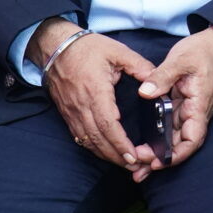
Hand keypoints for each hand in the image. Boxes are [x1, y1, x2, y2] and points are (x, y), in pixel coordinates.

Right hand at [41, 28, 160, 176]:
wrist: (55, 46)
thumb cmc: (88, 48)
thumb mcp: (118, 51)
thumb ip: (140, 67)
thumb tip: (157, 83)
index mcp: (95, 91)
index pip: (107, 124)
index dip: (120, 143)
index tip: (133, 155)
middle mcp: (81, 105)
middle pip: (97, 138)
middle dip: (116, 156)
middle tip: (135, 166)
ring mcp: (72, 111)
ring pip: (87, 140)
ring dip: (105, 154)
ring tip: (124, 164)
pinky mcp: (67, 113)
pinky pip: (79, 136)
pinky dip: (93, 147)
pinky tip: (106, 152)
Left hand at [138, 28, 212, 170]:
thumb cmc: (203, 51)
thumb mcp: (181, 60)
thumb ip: (162, 77)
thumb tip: (145, 93)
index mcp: (199, 104)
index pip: (193, 138)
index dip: (178, 154)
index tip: (159, 161)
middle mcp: (195, 112)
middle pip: (180, 144)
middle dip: (161, 160)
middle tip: (136, 170)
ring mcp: (188, 110)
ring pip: (173, 139)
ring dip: (157, 154)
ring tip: (136, 167)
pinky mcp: (181, 106)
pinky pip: (169, 127)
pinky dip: (157, 139)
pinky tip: (144, 146)